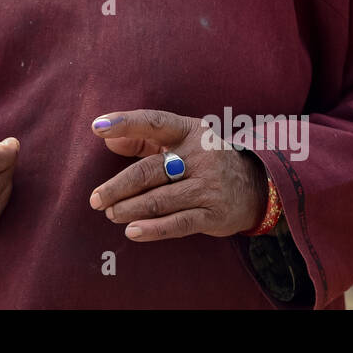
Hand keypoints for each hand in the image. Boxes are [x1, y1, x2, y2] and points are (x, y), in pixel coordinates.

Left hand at [88, 110, 267, 240]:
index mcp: (189, 131)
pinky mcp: (214, 214)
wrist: (255, 186)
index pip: (153, 121)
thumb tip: (107, 141)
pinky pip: (178, 223)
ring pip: (159, 199)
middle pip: (149, 170)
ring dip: (129, 209)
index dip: (125, 123)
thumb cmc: (202, 159)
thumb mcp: (179, 141)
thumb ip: (142, 140)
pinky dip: (153, 229)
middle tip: (96, 198)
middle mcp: (200, 155)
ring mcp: (208, 185)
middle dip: (118, 186)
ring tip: (111, 213)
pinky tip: (132, 231)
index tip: (98, 127)